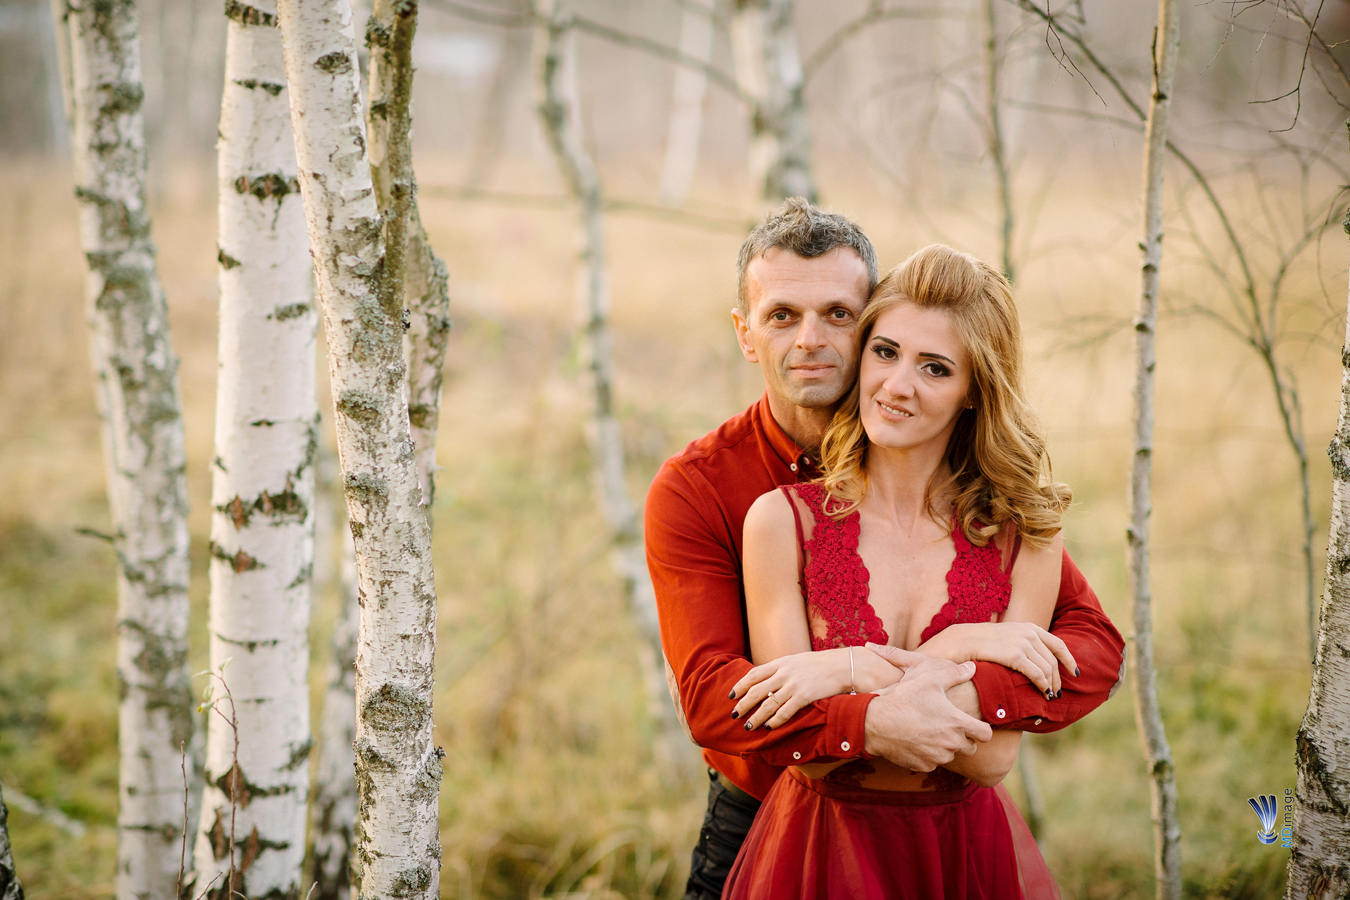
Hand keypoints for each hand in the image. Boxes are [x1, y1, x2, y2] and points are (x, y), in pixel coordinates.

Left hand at [730, 648, 849, 729]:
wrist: (842, 666)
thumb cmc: (820, 665)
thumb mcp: (796, 661)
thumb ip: (781, 669)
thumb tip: (766, 679)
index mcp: (780, 663)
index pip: (753, 674)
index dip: (740, 685)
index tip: (731, 695)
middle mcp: (784, 673)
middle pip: (756, 690)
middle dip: (743, 704)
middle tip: (734, 714)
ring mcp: (793, 685)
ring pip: (767, 703)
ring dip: (756, 716)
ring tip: (749, 726)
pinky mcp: (804, 696)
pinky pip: (784, 712)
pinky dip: (775, 721)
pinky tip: (769, 727)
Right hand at [862, 645, 991, 771]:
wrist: (875, 723)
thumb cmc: (904, 697)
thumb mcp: (928, 678)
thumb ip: (954, 673)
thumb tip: (971, 667)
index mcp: (957, 723)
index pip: (985, 734)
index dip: (982, 729)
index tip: (972, 723)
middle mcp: (951, 744)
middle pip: (970, 748)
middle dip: (963, 738)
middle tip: (947, 725)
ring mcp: (937, 757)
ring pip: (950, 755)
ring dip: (944, 747)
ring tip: (928, 730)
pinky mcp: (922, 765)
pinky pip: (932, 762)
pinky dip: (928, 754)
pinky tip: (916, 740)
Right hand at [919, 622, 1076, 696]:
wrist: (958, 641)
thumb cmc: (978, 644)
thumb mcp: (1004, 640)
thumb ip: (1020, 646)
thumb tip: (1032, 660)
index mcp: (1028, 628)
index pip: (1058, 644)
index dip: (1069, 660)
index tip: (1075, 673)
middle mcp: (1028, 633)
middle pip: (1054, 659)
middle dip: (1058, 678)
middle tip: (1057, 692)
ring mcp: (1022, 642)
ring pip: (1047, 668)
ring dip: (1051, 684)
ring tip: (1050, 696)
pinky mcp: (1014, 654)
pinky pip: (1037, 673)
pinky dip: (1043, 685)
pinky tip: (1043, 693)